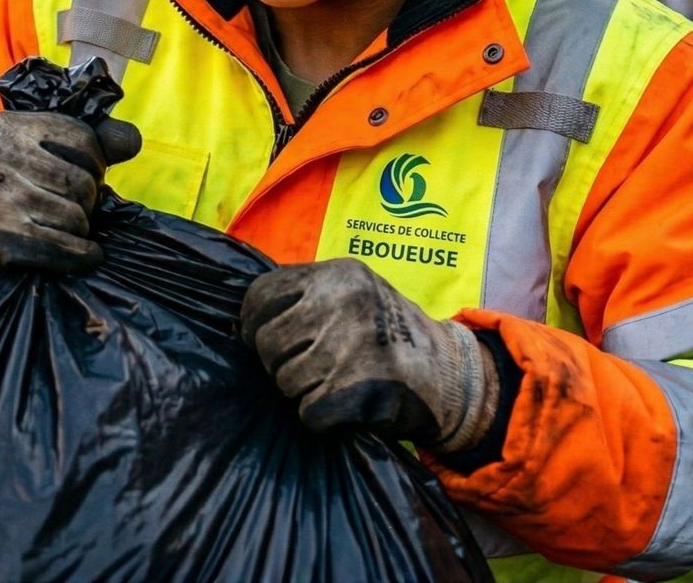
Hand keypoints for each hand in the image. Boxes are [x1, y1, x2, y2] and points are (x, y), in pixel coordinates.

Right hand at [0, 110, 139, 287]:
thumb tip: (131, 140)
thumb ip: (94, 141)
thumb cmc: (13, 190)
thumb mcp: (43, 153)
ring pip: (75, 218)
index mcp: (8, 125)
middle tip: (66, 214)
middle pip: (82, 183)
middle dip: (86, 205)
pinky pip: (62, 249)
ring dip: (79, 233)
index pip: (84, 140)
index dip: (93, 167)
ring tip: (59, 233)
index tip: (75, 182)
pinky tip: (80, 257)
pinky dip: (81, 257)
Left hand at [239, 259, 496, 450]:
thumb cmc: (388, 335)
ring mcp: (353, 347)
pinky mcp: (361, 391)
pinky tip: (345, 405)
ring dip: (301, 392)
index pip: (259, 297)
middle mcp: (343, 305)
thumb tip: (241, 326)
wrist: (451, 376)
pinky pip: (309, 412)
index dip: (253, 324)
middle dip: (279, 362)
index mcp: (337, 275)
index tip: (265, 339)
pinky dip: (321, 417)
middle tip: (309, 367)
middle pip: (267, 343)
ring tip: (333, 383)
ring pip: (285, 380)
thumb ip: (304, 297)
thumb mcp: (353, 293)